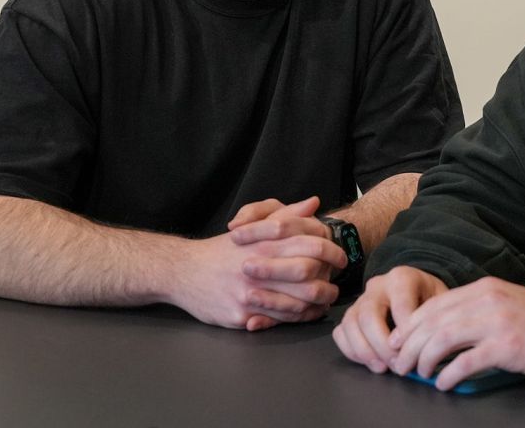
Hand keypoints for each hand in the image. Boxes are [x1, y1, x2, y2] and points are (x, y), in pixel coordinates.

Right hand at [226, 195, 344, 329]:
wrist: (182, 271)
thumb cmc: (221, 250)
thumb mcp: (251, 226)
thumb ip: (285, 215)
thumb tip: (313, 203)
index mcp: (264, 242)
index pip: (309, 244)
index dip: (331, 252)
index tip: (341, 258)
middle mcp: (259, 266)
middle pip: (308, 275)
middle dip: (328, 283)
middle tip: (336, 286)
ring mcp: (250, 292)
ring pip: (296, 302)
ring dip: (317, 304)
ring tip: (325, 302)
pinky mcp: (242, 314)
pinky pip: (278, 320)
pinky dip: (297, 319)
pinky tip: (306, 314)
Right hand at [332, 266, 448, 372]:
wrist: (416, 288)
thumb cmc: (429, 298)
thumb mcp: (439, 301)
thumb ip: (433, 319)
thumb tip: (424, 349)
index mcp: (402, 277)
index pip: (400, 304)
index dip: (406, 331)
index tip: (415, 351)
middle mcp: (377, 285)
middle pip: (369, 314)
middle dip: (382, 345)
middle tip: (397, 366)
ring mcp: (360, 299)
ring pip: (350, 323)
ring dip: (364, 350)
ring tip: (382, 368)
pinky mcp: (350, 314)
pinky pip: (340, 332)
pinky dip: (351, 350)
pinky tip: (368, 362)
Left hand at [386, 276, 524, 389]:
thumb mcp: (508, 308)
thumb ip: (478, 313)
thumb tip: (442, 334)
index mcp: (486, 288)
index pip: (436, 303)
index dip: (411, 324)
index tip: (398, 342)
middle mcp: (489, 299)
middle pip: (434, 320)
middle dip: (410, 344)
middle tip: (400, 364)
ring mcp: (499, 321)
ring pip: (444, 338)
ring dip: (424, 359)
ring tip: (419, 374)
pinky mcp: (509, 346)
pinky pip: (467, 361)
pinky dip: (449, 374)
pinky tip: (443, 383)